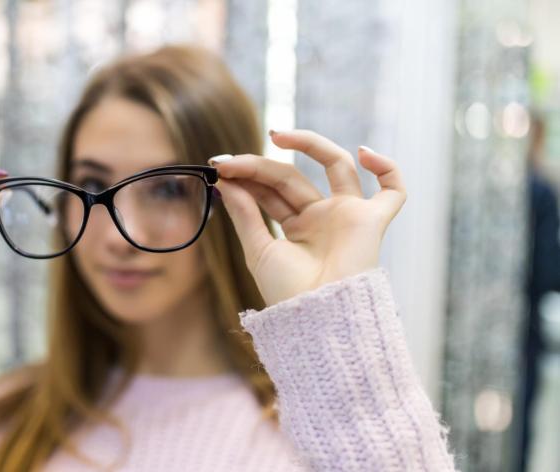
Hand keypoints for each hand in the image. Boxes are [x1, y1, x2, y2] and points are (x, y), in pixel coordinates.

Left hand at [212, 129, 406, 306]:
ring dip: (309, 144)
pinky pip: (393, 192)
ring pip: (336, 166)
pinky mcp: (371, 221)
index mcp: (297, 227)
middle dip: (259, 165)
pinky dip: (388, 169)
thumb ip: (245, 213)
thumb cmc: (288, 293)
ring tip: (276, 135)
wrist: (316, 317)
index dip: (246, 175)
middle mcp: (323, 217)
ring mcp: (347, 216)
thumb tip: (225, 181)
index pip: (270, 190)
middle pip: (290, 177)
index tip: (218, 166)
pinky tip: (364, 153)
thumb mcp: (259, 249)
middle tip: (228, 161)